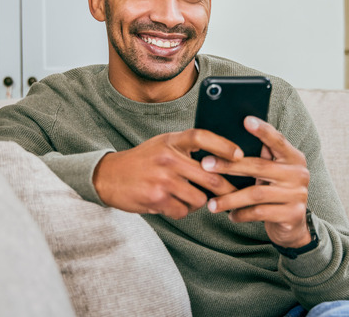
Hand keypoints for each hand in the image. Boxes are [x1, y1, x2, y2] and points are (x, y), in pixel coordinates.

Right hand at [93, 129, 241, 218]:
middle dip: (227, 188)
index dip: (223, 145)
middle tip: (235, 194)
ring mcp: (162, 179)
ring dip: (199, 202)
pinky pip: (182, 211)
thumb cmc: (143, 160)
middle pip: (209, 175)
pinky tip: (170, 203)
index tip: (240, 155)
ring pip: (199, 198)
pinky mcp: (156, 198)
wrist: (109, 176)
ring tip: (187, 197)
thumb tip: (222, 158)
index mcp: (171, 141)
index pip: (201, 137)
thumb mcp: (163, 144)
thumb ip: (187, 148)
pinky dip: (181, 210)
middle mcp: (168, 158)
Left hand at [203, 116, 310, 247]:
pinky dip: (242, 214)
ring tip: (211, 203)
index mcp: (294, 157)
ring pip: (256, 194)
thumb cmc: (275, 192)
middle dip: (229, 166)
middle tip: (206, 165)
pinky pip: (260, 213)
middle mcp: (299, 173)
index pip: (278, 140)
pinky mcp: (292, 214)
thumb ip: (261, 158)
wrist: (293, 225)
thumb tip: (228, 141)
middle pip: (259, 167)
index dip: (262, 130)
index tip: (246, 120)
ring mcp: (297, 194)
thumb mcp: (271, 174)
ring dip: (230, 198)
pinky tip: (231, 215)